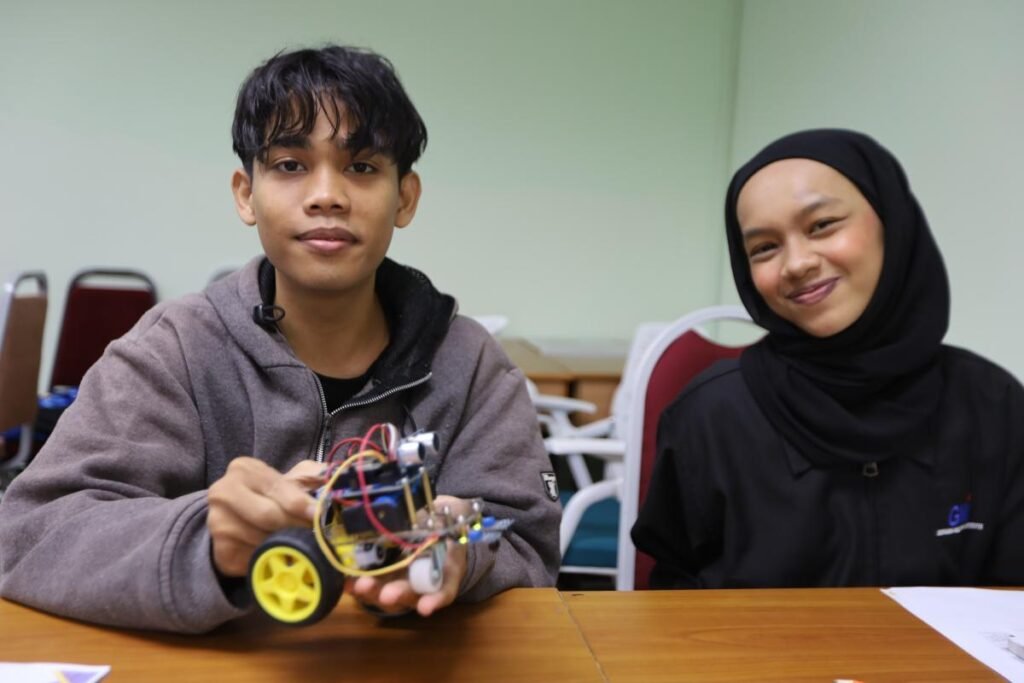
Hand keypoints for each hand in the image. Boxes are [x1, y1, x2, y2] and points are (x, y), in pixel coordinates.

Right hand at [207, 457, 321, 576]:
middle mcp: (224, 492)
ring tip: (297, 543)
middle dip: (295, 525)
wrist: (236, 520)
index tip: (317, 514)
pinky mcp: (220, 548)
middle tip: (314, 533)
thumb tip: (337, 474)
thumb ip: (313, 474)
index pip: (276, 488)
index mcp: (244, 469)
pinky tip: (278, 553)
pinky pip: (253, 557)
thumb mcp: (289, 479)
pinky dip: (271, 557)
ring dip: (285, 544)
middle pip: (268, 515)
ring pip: (262, 538)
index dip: (299, 502)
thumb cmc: (269, 496)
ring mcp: (217, 521)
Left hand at [346, 495, 470, 616]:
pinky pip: (369, 586)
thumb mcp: (444, 525)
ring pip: (387, 593)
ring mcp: (400, 582)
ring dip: (373, 592)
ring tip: (360, 586)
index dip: (435, 600)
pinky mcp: (381, 578)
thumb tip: (425, 512)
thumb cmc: (441, 528)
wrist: (430, 529)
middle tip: (387, 595)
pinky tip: (347, 583)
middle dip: (397, 594)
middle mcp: (421, 583)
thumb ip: (435, 524)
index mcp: (445, 572)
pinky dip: (357, 586)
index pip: (444, 591)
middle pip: (410, 594)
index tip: (425, 607)